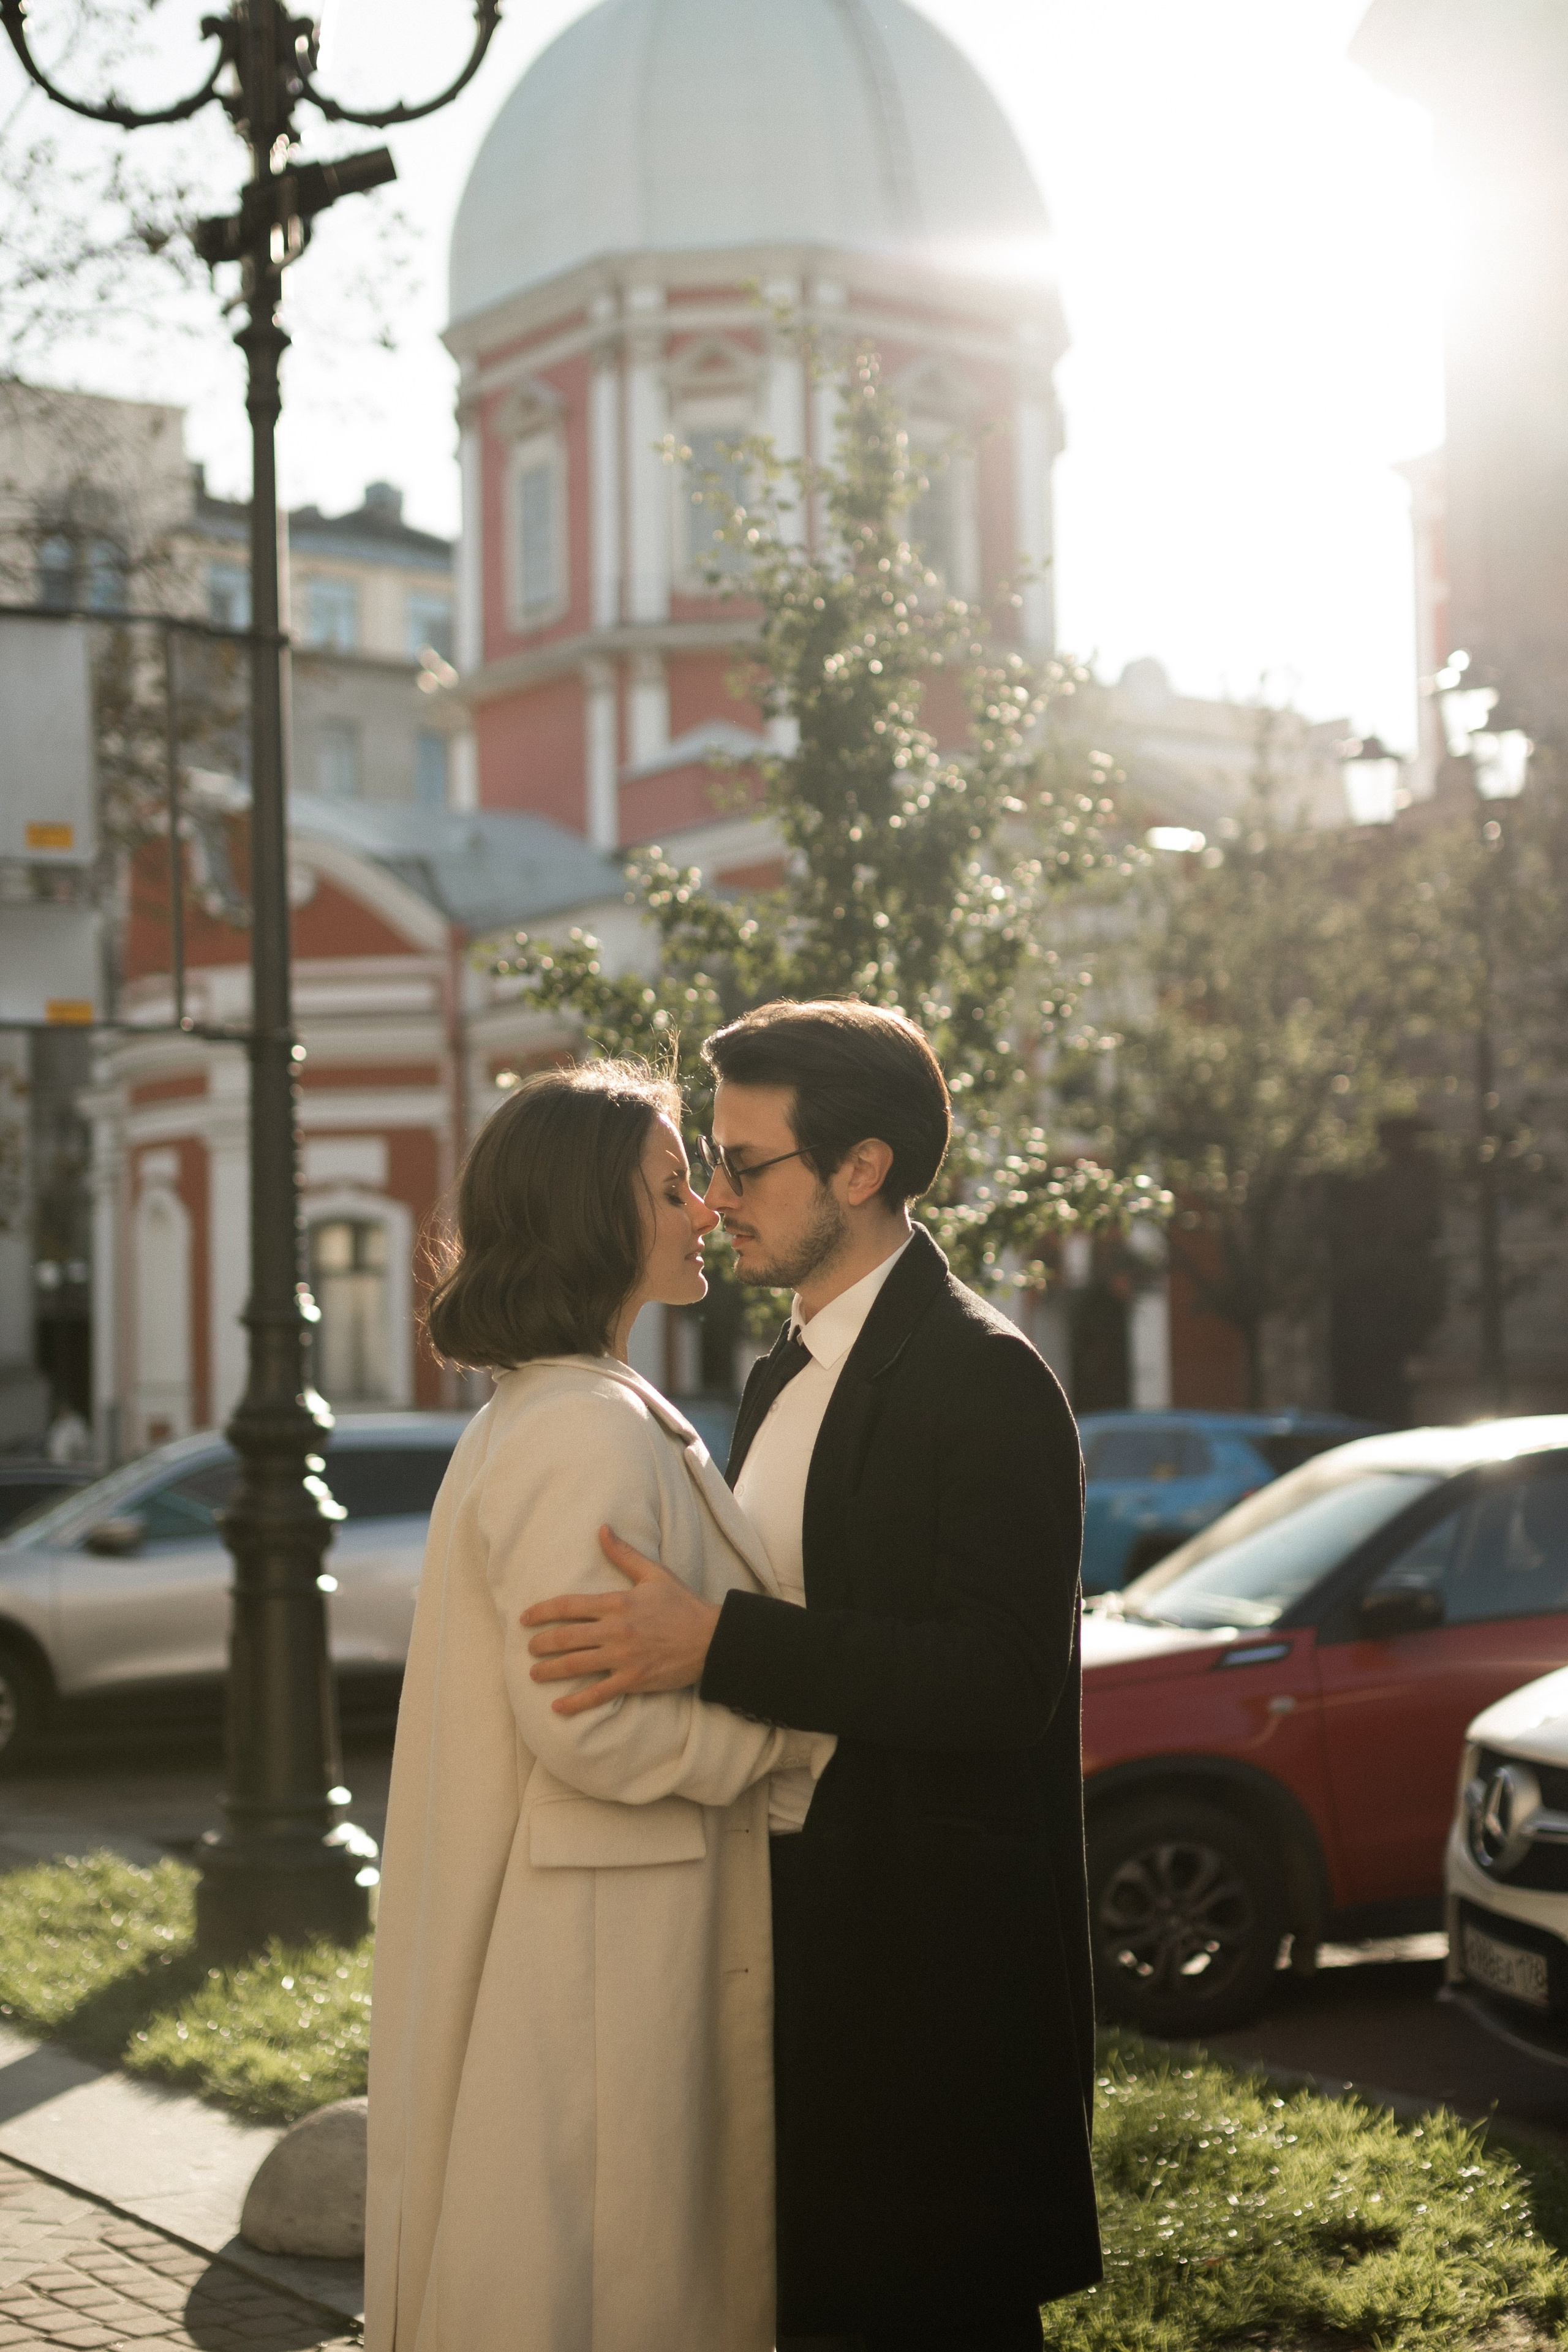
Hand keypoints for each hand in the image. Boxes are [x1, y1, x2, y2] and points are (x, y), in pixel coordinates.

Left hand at [522, 1528, 721, 1715]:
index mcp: (617, 1602)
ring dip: (550, 1670)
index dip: (541, 1612)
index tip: (525, 1618)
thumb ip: (624, 1554)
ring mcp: (623, 1657)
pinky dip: (576, 1702)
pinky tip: (558, 1706)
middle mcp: (615, 1630)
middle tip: (529, 1648)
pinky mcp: (633, 1679)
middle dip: (541, 1644)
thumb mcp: (654, 1574)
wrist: (712, 1638)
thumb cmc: (683, 1604)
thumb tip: (602, 1529)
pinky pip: (598, 1693)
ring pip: (576, 1665)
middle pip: (566, 1637)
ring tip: (534, 1673)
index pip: (568, 1605)